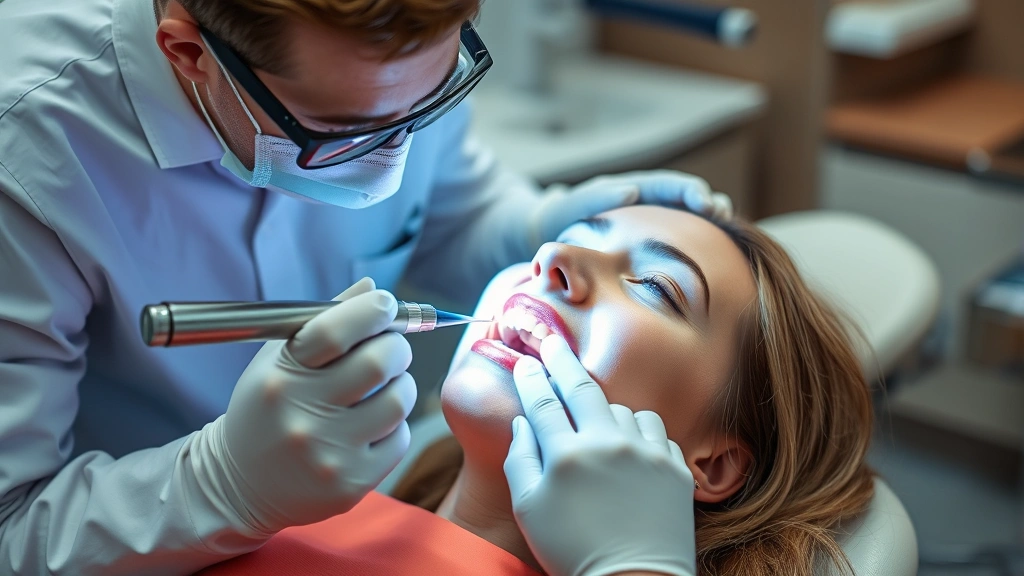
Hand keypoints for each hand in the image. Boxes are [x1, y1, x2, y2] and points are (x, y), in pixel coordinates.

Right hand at [197, 277, 416, 533]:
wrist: (238, 484)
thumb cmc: (269, 409)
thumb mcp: (279, 360)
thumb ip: (326, 321)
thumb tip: (373, 289)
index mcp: (282, 376)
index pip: (335, 330)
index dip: (373, 310)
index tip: (386, 305)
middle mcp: (301, 414)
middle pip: (379, 362)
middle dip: (395, 347)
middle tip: (389, 349)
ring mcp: (327, 452)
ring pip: (398, 400)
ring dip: (399, 385)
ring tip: (381, 388)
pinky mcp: (350, 483)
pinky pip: (399, 438)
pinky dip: (393, 425)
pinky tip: (369, 426)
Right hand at [504, 335, 696, 575]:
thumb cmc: (573, 552)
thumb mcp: (529, 510)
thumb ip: (521, 459)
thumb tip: (524, 421)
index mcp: (566, 455)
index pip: (542, 401)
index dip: (531, 378)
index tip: (525, 362)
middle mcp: (608, 444)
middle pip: (582, 387)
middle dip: (562, 361)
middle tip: (552, 341)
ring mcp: (646, 452)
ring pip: (623, 409)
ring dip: (606, 411)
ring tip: (597, 429)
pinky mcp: (674, 467)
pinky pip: (655, 432)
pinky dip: (640, 434)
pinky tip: (630, 449)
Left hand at [527, 169, 733, 251]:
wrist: (541, 234)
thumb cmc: (557, 219)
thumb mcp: (570, 206)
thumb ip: (596, 197)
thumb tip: (630, 191)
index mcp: (628, 190)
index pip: (666, 185)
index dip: (690, 192)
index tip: (709, 203)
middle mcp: (642, 202)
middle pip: (682, 199)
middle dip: (707, 204)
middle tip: (725, 217)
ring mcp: (645, 222)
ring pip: (682, 220)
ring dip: (703, 227)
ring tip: (727, 239)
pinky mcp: (644, 244)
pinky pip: (673, 241)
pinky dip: (690, 248)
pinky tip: (707, 266)